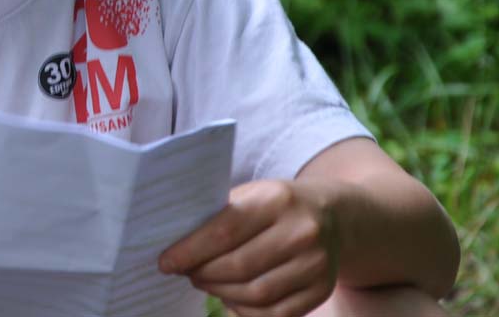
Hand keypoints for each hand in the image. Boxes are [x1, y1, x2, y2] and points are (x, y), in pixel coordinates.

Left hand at [159, 179, 338, 316]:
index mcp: (277, 199)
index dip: (190, 251)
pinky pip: (275, 313)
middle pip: (239, 267)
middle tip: (186, 273)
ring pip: (256, 294)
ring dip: (221, 293)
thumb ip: (220, 215)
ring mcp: (316, 264)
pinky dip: (246, 310)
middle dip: (204, 274)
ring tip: (205, 282)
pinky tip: (232, 298)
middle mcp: (301, 231)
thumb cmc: (277, 204)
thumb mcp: (252, 194)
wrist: (332, 215)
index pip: (225, 231)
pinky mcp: (322, 289)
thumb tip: (175, 242)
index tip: (166, 262)